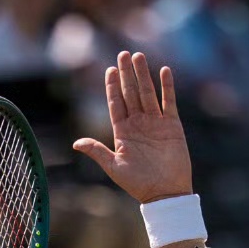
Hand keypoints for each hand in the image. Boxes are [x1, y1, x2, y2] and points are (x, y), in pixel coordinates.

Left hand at [71, 50, 193, 205]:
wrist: (165, 193)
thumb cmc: (138, 184)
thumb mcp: (114, 167)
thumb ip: (97, 151)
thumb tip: (76, 143)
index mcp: (122, 132)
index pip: (116, 103)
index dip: (112, 86)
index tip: (109, 69)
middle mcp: (138, 124)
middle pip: (130, 93)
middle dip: (126, 74)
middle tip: (122, 53)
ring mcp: (155, 123)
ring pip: (148, 93)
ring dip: (143, 75)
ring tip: (138, 56)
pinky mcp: (172, 126)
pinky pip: (169, 102)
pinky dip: (167, 87)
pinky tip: (164, 71)